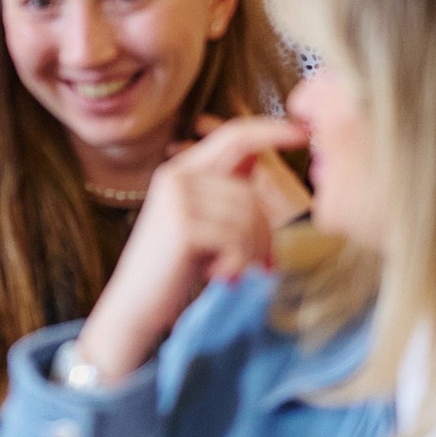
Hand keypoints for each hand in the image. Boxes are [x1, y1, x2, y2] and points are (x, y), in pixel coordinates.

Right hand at [74, 116, 294, 382]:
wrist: (135, 305)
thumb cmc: (174, 267)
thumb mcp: (201, 221)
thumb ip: (225, 189)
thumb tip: (257, 156)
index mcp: (182, 170)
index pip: (233, 136)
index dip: (269, 131)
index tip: (300, 132)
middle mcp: (176, 176)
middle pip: (249, 191)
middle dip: (264, 232)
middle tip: (262, 265)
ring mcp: (177, 198)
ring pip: (247, 216)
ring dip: (249, 253)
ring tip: (231, 271)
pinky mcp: (183, 225)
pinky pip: (236, 239)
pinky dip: (237, 265)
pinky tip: (219, 276)